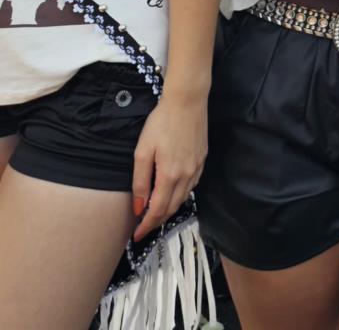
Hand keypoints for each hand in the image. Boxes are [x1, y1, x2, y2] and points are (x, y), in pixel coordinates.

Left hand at [130, 89, 206, 241]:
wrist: (187, 101)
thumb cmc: (161, 122)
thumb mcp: (142, 151)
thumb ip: (140, 181)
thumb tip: (138, 207)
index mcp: (170, 175)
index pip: (158, 210)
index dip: (146, 225)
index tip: (136, 236)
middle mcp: (187, 176)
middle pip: (172, 208)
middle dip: (157, 221)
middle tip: (143, 228)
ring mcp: (197, 168)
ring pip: (183, 199)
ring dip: (169, 209)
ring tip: (155, 214)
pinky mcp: (202, 160)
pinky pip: (191, 186)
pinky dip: (180, 196)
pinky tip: (172, 193)